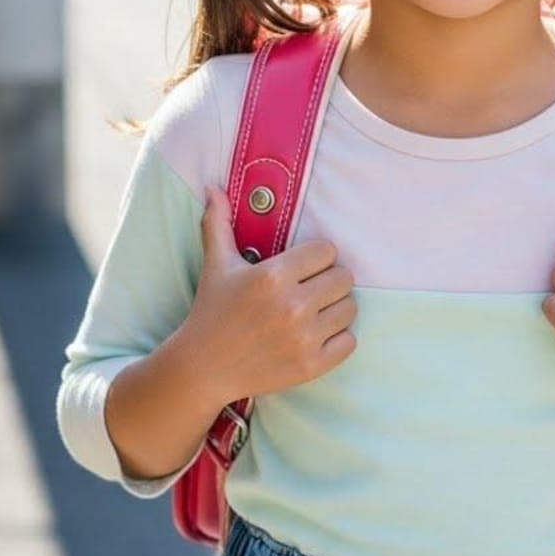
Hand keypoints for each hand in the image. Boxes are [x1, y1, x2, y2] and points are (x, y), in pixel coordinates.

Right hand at [185, 185, 357, 403]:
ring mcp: (303, 338)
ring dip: (335, 307)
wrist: (204, 367)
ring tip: (313, 310)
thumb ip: (218, 223)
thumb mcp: (216, 265)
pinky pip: (349, 341)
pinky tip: (316, 334)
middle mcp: (292, 306)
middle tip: (309, 288)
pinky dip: (337, 338)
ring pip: (349, 307)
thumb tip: (213, 188)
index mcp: (272, 275)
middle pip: (344, 277)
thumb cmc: (212, 311)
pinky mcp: (311, 366)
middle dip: (328, 280)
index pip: (327, 250)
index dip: (316, 257)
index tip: (301, 267)